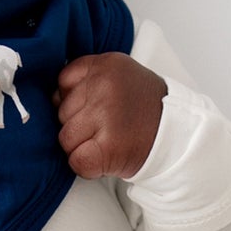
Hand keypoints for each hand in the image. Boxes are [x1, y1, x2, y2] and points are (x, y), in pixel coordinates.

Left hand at [53, 53, 167, 179]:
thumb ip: (88, 79)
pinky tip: (105, 158)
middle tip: (106, 129)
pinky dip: (86, 166)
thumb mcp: (120, 77)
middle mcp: (105, 86)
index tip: (93, 109)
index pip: (63, 82)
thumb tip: (51, 98)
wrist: (180, 135)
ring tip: (107, 142)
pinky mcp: (109, 146)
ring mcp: (107, 115)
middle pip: (61, 113)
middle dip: (78, 126)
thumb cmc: (144, 110)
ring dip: (81, 147)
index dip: (73, 101)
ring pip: (65, 139)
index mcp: (107, 65)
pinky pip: (75, 161)